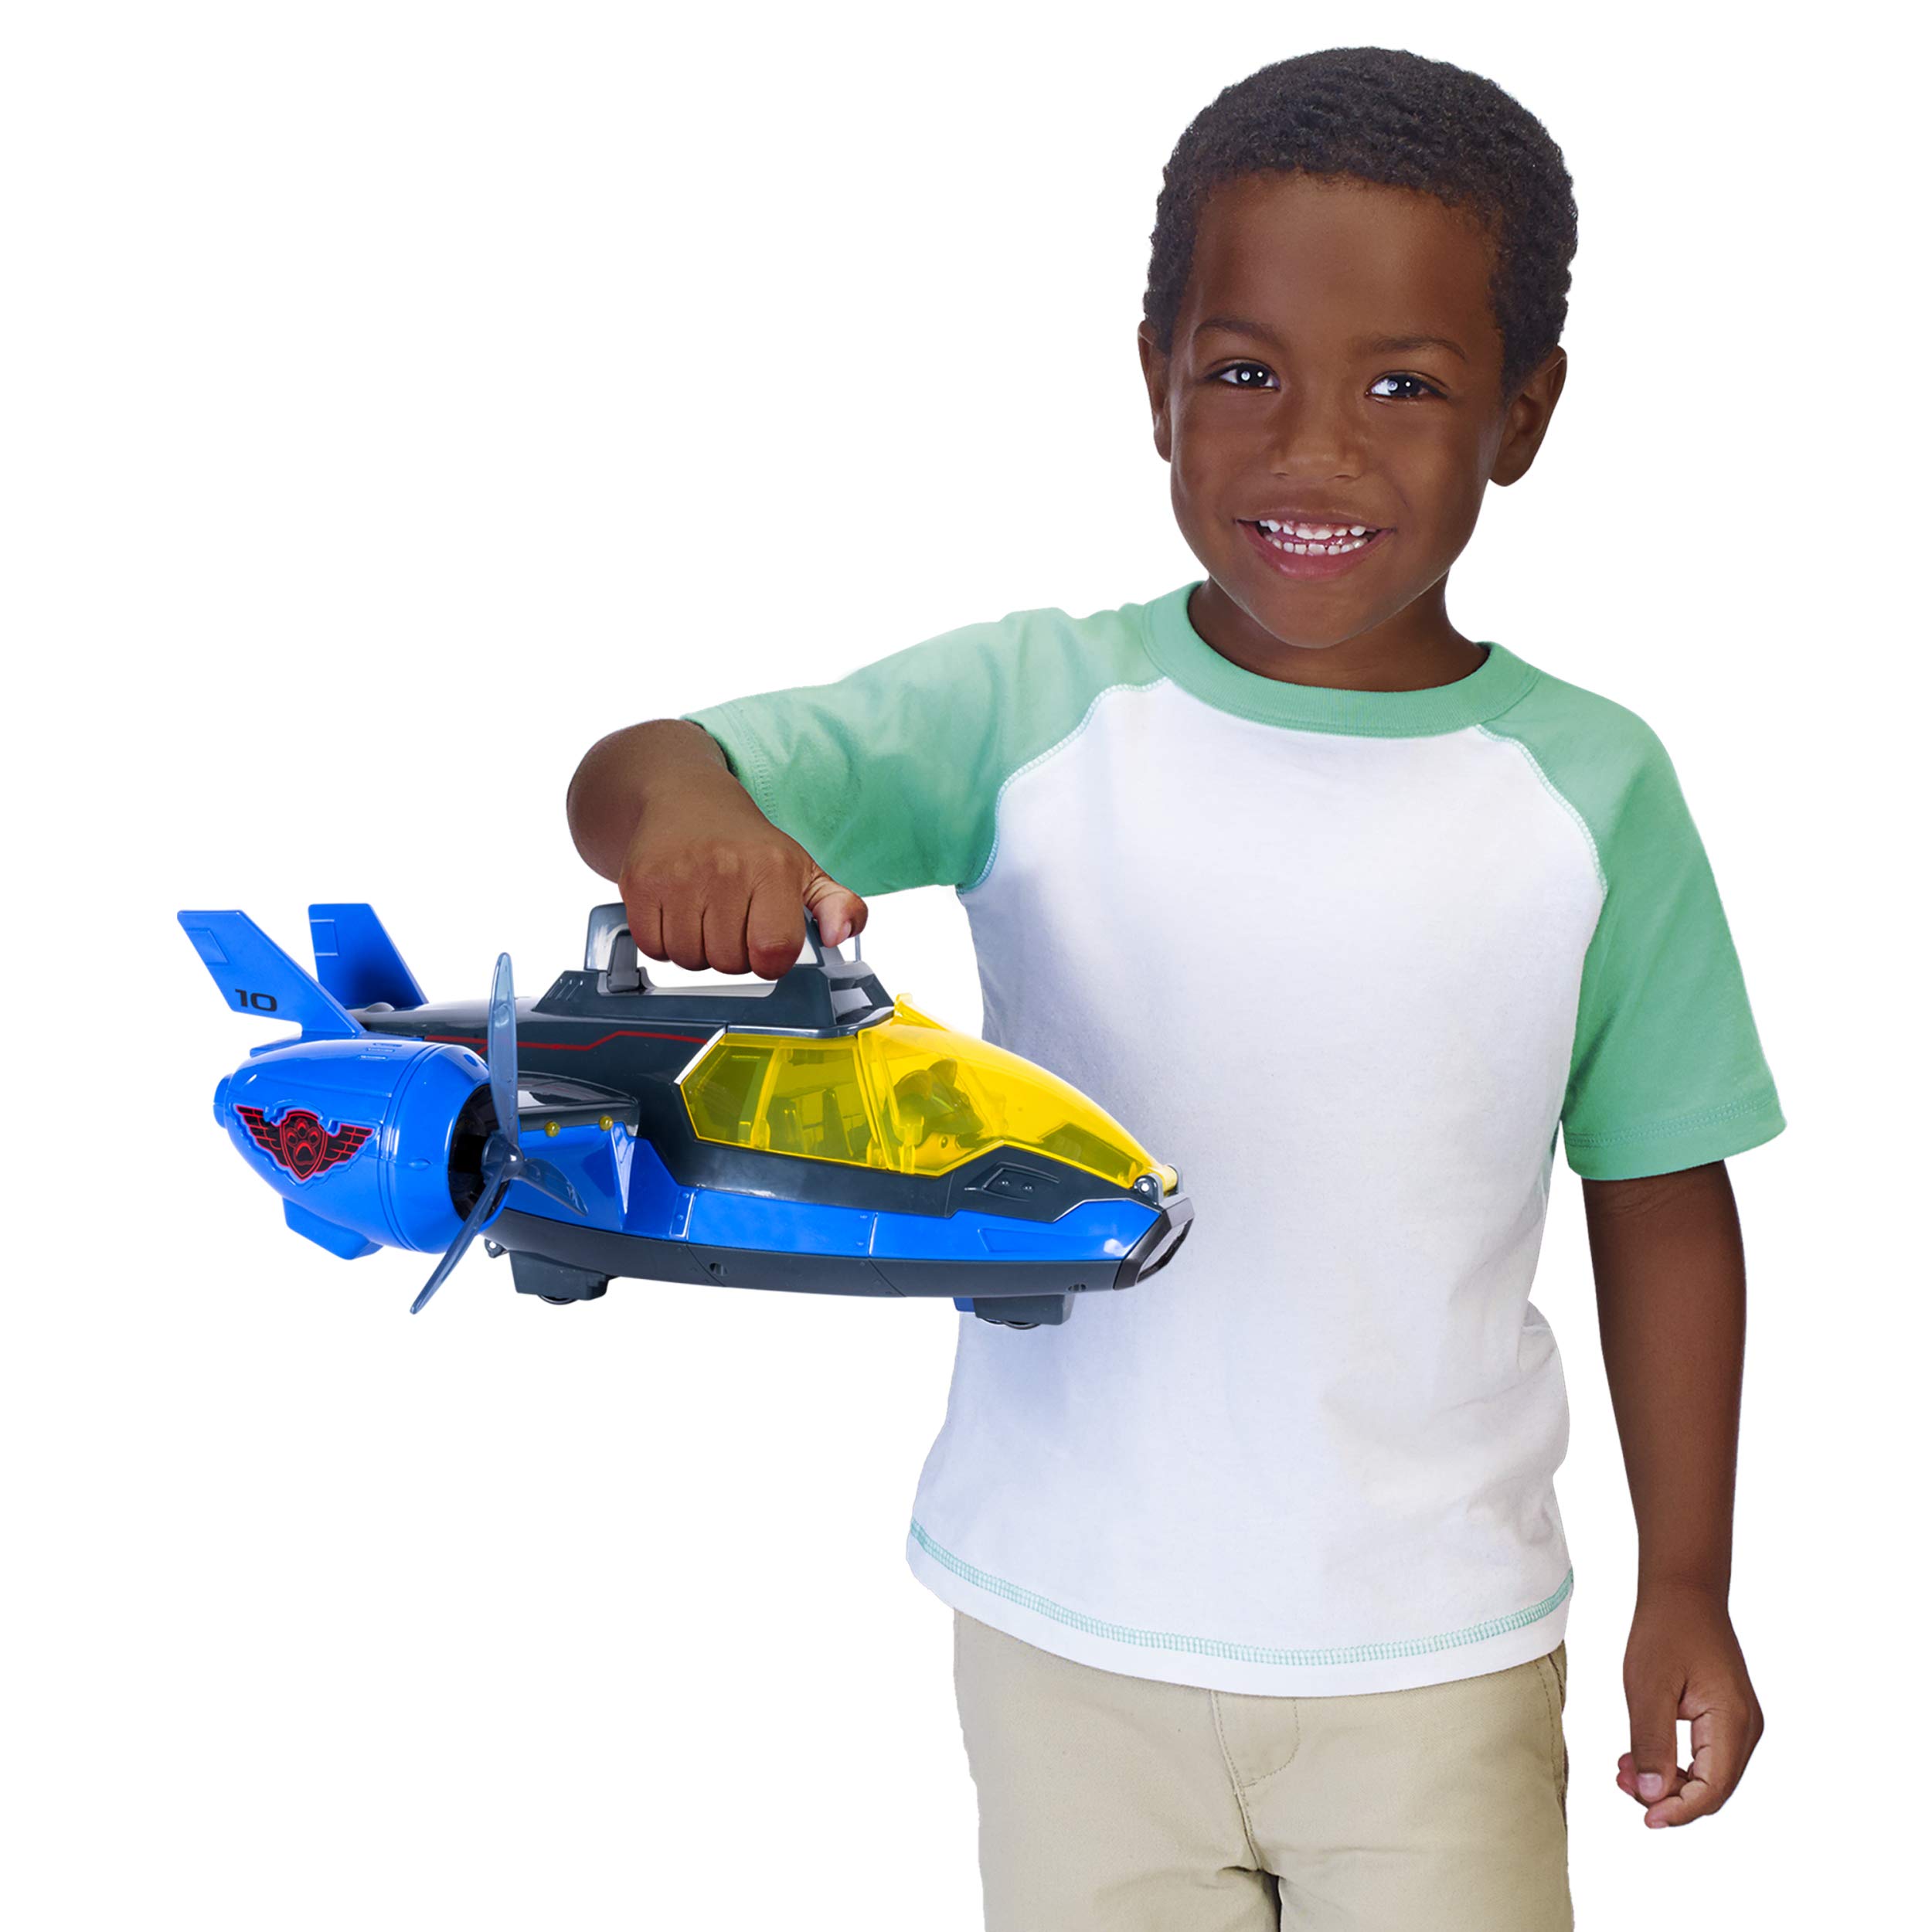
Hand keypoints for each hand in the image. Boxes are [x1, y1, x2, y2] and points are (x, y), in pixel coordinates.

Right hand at [618, 793, 866, 980]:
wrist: (686, 799)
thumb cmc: (749, 845)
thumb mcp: (803, 869)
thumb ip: (838, 906)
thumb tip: (838, 936)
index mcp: (772, 868)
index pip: (774, 950)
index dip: (771, 960)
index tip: (766, 944)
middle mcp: (725, 869)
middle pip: (730, 962)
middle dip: (734, 954)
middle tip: (733, 921)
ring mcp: (678, 877)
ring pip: (690, 960)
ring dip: (699, 951)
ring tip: (705, 915)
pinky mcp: (639, 884)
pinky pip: (655, 948)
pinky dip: (666, 943)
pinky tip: (678, 913)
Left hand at [1617, 1581, 1762, 1827]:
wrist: (1684, 1592)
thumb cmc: (1665, 1630)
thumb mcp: (1647, 1686)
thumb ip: (1650, 1742)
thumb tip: (1651, 1793)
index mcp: (1733, 1723)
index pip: (1711, 1790)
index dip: (1678, 1811)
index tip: (1645, 1819)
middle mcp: (1747, 1729)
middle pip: (1712, 1789)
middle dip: (1668, 1797)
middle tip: (1621, 1781)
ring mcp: (1741, 1724)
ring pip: (1708, 1776)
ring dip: (1668, 1782)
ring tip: (1624, 1768)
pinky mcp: (1728, 1718)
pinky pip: (1706, 1757)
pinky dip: (1675, 1764)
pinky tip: (1642, 1756)